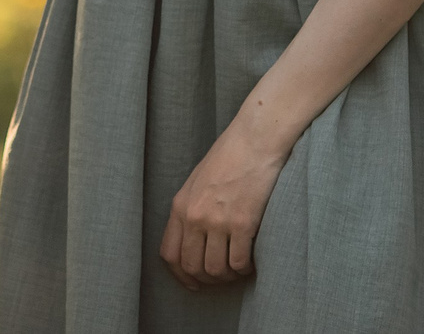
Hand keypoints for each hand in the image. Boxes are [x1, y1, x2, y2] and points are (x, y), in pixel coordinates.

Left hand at [159, 117, 288, 290]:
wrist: (254, 140)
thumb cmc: (228, 158)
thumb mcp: (197, 182)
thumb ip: (190, 210)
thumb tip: (192, 243)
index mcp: (180, 205)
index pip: (170, 254)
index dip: (181, 275)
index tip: (194, 283)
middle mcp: (195, 216)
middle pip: (192, 267)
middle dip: (208, 279)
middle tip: (223, 276)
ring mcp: (218, 220)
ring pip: (216, 270)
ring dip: (229, 276)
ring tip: (238, 268)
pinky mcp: (243, 223)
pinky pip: (239, 262)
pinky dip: (245, 269)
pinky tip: (251, 262)